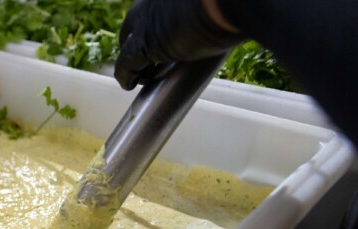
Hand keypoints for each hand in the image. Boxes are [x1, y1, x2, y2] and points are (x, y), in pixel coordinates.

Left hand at [114, 0, 243, 89]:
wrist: (238, 1)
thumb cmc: (239, 0)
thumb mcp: (222, 3)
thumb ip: (216, 9)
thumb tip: (234, 20)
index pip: (154, 8)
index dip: (157, 26)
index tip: (165, 39)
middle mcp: (153, 0)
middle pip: (136, 22)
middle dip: (141, 40)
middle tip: (150, 61)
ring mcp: (147, 19)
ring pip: (130, 42)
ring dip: (134, 61)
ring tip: (143, 76)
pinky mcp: (145, 42)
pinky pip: (127, 62)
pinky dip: (126, 75)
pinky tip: (129, 84)